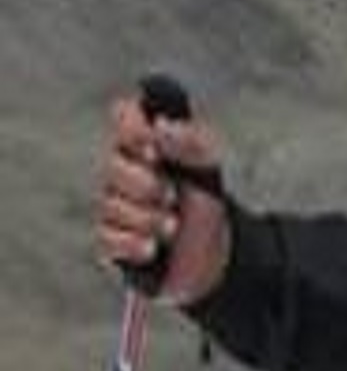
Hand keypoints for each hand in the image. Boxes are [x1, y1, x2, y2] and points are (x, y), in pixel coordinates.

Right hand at [97, 86, 230, 303]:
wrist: (217, 256)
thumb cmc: (207, 205)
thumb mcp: (210, 172)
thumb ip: (192, 143)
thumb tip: (161, 126)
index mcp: (147, 144)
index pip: (124, 114)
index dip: (134, 127)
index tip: (155, 150)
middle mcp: (122, 170)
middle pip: (111, 166)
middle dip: (145, 185)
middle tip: (172, 197)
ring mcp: (113, 205)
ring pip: (110, 205)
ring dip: (148, 219)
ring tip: (173, 227)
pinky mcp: (109, 241)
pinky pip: (107, 238)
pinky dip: (133, 243)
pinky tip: (154, 247)